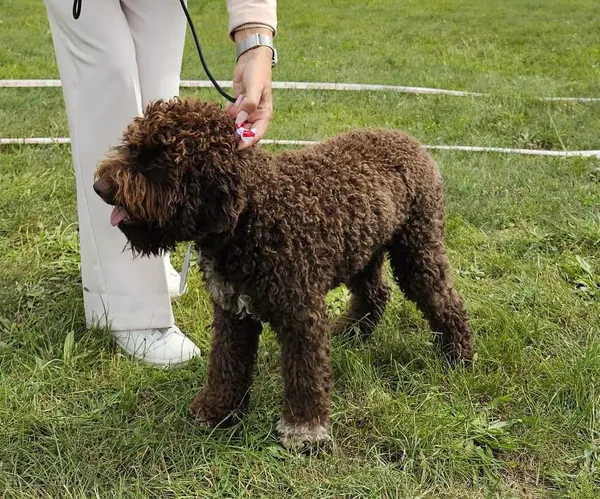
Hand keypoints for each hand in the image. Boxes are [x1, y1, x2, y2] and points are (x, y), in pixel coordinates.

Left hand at [226, 31, 273, 149]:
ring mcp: (245, 111)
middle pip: (245, 132)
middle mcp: (255, 116)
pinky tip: (224, 110)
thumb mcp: (255, 87)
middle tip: (224, 135)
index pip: (257, 133)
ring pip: (236, 125)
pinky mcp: (237, 105)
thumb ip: (249, 104)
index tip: (237, 146)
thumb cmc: (258, 72)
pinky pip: (230, 116)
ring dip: (229, 124)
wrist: (251, 59)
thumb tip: (240, 119)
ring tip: (224, 120)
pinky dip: (226, 115)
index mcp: (264, 114)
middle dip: (235, 134)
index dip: (248, 141)